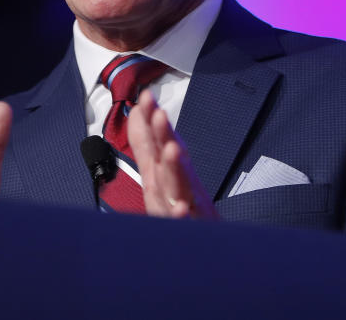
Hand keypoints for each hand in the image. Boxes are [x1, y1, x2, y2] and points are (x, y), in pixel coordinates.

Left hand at [127, 89, 218, 219]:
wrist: (209, 246)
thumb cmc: (185, 208)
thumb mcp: (159, 172)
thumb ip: (145, 143)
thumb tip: (136, 114)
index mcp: (168, 171)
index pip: (158, 140)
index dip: (151, 119)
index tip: (145, 97)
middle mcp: (180, 186)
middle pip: (170, 157)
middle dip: (165, 135)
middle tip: (158, 114)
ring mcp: (188, 207)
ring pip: (181, 186)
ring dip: (177, 167)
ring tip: (172, 149)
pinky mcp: (192, 229)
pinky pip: (185, 224)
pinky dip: (183, 217)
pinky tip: (181, 210)